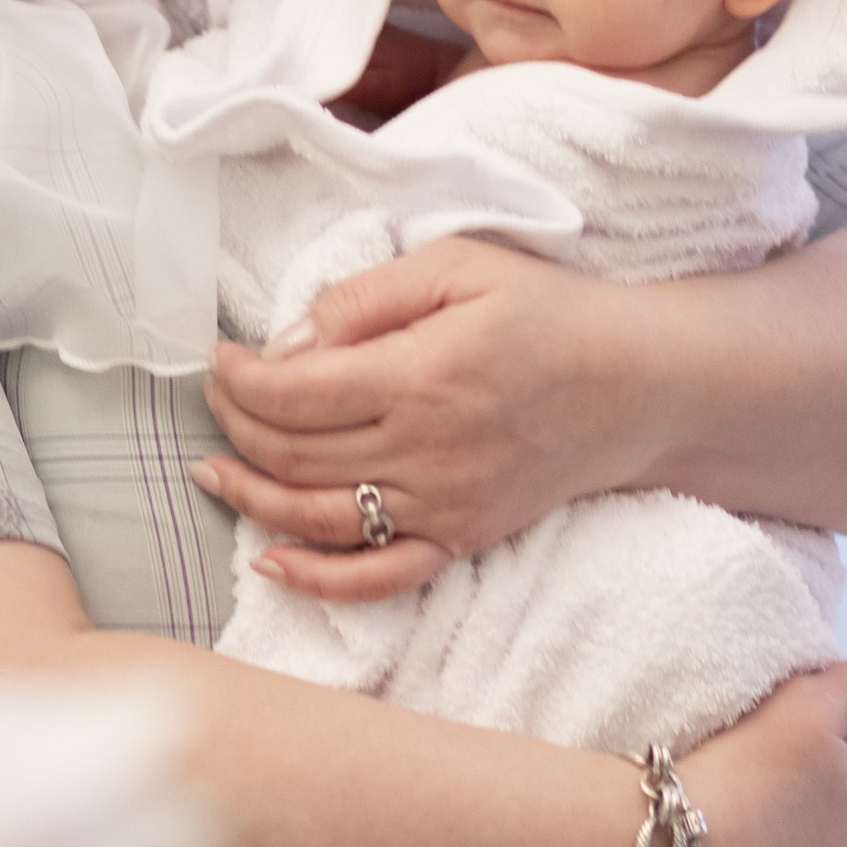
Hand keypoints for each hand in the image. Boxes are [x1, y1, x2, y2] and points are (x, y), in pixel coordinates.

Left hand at [199, 236, 636, 600]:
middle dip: (233, 426)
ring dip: (248, 497)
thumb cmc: (547, 314)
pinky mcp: (459, 539)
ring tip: (211, 473)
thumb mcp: (459, 266)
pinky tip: (268, 562)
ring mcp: (441, 505)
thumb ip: (367, 297)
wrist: (635, 385)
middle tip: (216, 397)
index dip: (238, 377)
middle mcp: (424, 451)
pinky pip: (375, 578)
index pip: (291, 392)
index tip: (220, 357)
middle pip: (291, 453)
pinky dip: (314, 580)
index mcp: (420, 375)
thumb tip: (289, 342)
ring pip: (314, 517)